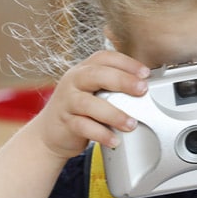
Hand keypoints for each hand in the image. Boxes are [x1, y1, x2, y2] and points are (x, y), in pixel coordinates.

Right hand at [29, 50, 149, 160]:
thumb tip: (146, 86)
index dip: (126, 62)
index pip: (104, 58)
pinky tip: (114, 139)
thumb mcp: (94, 91)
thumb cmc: (79, 109)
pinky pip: (82, 126)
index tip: (144, 73)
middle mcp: (73, 81)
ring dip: (113, 113)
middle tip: (142, 90)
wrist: (50, 133)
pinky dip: (100, 133)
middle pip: (96, 75)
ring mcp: (67, 101)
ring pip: (88, 103)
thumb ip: (114, 86)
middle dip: (122, 81)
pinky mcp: (65, 122)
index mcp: (84, 70)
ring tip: (131, 123)